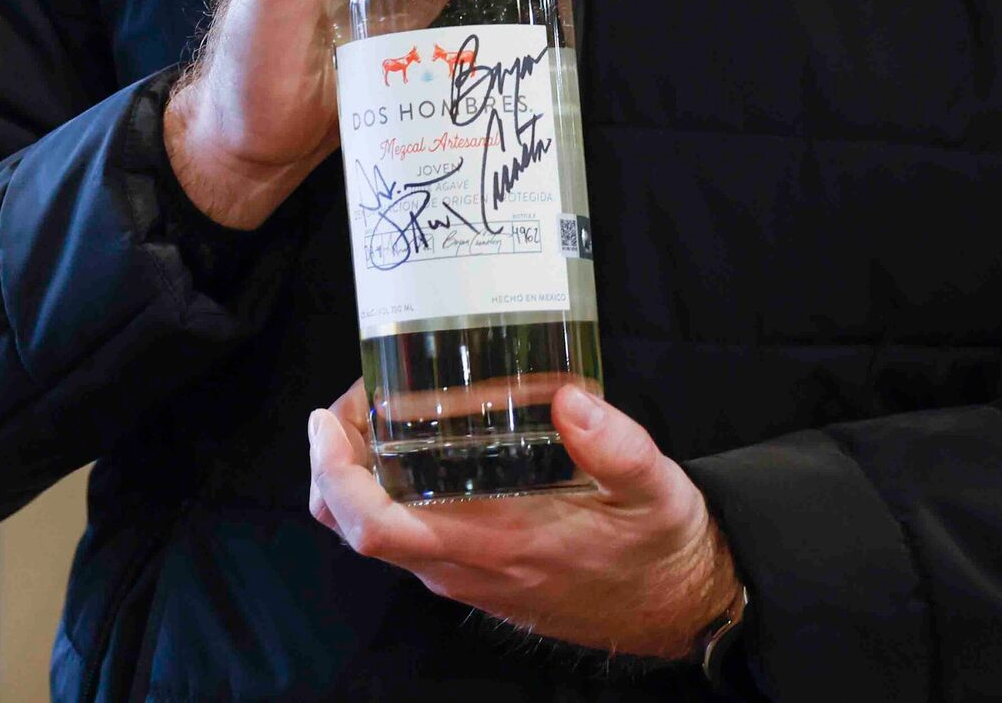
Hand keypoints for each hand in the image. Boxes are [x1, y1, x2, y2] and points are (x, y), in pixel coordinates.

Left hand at [307, 378, 742, 660]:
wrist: (676, 603)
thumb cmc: (659, 545)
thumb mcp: (654, 486)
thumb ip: (615, 444)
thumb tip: (570, 399)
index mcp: (495, 545)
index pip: (376, 528)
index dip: (335, 476)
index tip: (325, 422)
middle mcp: (464, 566)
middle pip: (356, 529)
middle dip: (333, 463)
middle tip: (355, 398)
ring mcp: (465, 573)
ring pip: (377, 533)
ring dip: (357, 476)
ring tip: (379, 409)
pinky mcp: (475, 570)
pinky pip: (406, 535)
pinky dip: (386, 492)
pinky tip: (414, 444)